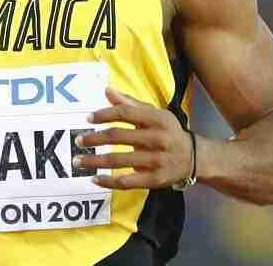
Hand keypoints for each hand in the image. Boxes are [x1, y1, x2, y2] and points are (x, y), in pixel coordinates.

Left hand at [75, 87, 193, 189]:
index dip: (105, 115)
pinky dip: (109, 181)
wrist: (194, 157)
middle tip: (78, 140)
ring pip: (119, 161)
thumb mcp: (156, 114)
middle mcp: (157, 138)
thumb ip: (131, 104)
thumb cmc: (169, 132)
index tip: (88, 118)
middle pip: (119, 136)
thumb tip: (108, 91)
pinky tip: (95, 179)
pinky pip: (127, 182)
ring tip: (78, 161)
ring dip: (95, 161)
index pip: (126, 114)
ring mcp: (156, 160)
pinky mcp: (155, 179)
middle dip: (95, 139)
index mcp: (157, 119)